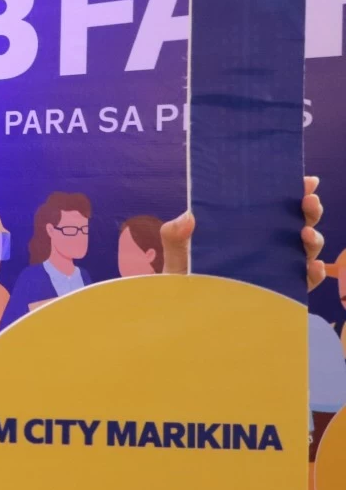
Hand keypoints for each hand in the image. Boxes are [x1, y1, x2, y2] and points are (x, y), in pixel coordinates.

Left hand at [160, 176, 325, 290]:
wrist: (182, 309)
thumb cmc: (184, 275)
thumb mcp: (177, 251)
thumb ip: (175, 234)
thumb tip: (188, 217)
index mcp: (245, 229)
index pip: (274, 206)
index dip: (293, 192)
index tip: (305, 181)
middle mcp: (265, 246)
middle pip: (296, 224)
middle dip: (308, 210)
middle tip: (308, 200)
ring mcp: (274, 269)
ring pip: (305, 251)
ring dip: (313, 240)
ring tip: (306, 233)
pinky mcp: (278, 294)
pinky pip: (302, 284)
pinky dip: (313, 275)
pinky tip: (312, 267)